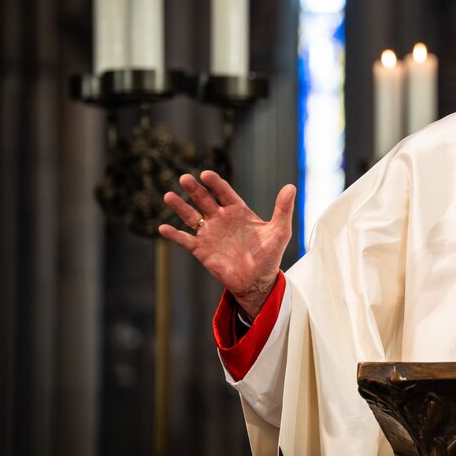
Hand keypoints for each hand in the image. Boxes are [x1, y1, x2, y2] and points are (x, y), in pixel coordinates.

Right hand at [158, 170, 295, 318]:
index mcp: (238, 211)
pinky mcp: (202, 250)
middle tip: (185, 178)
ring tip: (169, 196)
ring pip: (191, 216)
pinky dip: (174, 235)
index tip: (206, 174)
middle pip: (204, 199)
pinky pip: (185, 240)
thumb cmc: (270, 255)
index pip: (224, 192)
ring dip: (180, 207)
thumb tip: (291, 187)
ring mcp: (210, 233)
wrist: (258, 281)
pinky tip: (163, 228)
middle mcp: (221, 219)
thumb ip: (283, 209)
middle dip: (194, 189)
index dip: (215, 183)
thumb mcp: (279, 231)